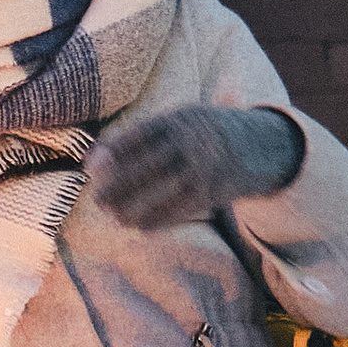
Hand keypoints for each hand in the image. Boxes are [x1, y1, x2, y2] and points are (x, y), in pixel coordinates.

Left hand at [87, 103, 302, 229]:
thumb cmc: (202, 133)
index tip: (90, 168)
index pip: (140, 135)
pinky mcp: (214, 192)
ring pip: (163, 192)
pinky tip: (138, 227)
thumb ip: (141, 136)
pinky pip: (181, 209)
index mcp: (180, 119)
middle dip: (119, 184)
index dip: (113, 152)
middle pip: (149, 165)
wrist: (257, 144)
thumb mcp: (178, 122)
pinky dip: (158, 220)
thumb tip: (94, 158)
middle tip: (96, 198)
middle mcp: (193, 142)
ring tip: (112, 217)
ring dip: (135, 207)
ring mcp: (205, 168)